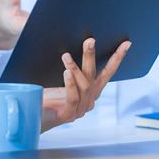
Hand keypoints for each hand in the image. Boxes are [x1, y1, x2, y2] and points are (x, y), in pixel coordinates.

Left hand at [0, 38, 131, 136]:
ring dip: (76, 68)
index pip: (107, 73)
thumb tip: (72, 42)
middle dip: (93, 57)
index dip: (117, 58)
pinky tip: (66, 73)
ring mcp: (80, 109)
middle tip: (90, 40)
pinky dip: (70, 84)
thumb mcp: (61, 78)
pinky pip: (73, 97)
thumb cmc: (45, 96)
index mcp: (91, 91)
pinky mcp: (69, 115)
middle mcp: (89, 100)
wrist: (31, 117)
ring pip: (84, 85)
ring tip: (66, 55)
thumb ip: (71, 67)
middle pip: (96, 76)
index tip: (127, 43)